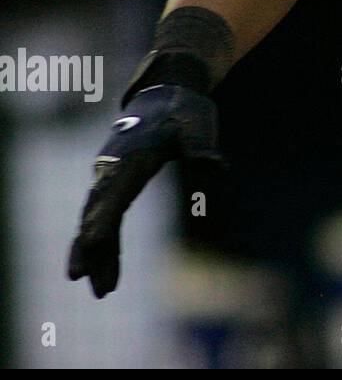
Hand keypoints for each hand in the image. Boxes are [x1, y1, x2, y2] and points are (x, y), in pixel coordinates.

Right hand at [68, 84, 221, 297]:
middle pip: (97, 213)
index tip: (91, 245)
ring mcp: (109, 173)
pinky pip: (104, 213)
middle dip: (91, 248)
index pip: (115, 195)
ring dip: (96, 251)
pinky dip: (103, 238)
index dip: (103, 221)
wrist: (168, 90)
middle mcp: (113, 168)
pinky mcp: (113, 179)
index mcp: (133, 158)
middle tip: (86, 282)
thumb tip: (216, 166)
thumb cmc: (185, 110)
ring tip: (102, 289)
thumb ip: (202, 147)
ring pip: (96, 218)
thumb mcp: (198, 126)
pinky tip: (105, 263)